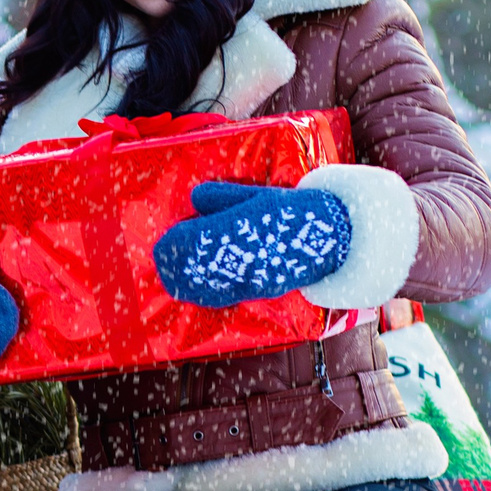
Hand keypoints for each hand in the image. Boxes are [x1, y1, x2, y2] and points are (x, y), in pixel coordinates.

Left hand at [152, 181, 352, 308]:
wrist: (329, 236)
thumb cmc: (290, 211)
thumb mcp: (256, 195)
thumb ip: (224, 197)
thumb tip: (195, 198)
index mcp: (239, 227)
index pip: (193, 240)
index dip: (174, 243)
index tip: (163, 242)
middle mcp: (240, 255)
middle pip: (194, 265)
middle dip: (173, 263)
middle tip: (161, 260)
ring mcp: (249, 276)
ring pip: (205, 284)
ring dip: (183, 280)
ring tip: (169, 275)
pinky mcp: (257, 289)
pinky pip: (222, 295)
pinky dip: (201, 293)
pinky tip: (189, 291)